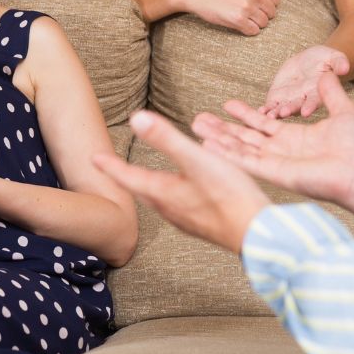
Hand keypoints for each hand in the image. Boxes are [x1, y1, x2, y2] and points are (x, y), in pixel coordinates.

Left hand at [93, 110, 269, 252]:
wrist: (258, 236)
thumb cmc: (229, 196)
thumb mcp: (197, 160)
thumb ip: (166, 139)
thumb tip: (135, 117)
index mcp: (163, 193)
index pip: (128, 177)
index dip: (111, 166)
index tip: (94, 158)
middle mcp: (169, 209)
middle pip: (141, 191)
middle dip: (127, 178)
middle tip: (114, 169)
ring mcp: (186, 220)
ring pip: (159, 201)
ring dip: (148, 187)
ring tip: (144, 180)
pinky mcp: (203, 225)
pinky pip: (177, 207)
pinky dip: (170, 195)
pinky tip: (182, 195)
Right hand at [174, 0, 280, 35]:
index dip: (268, 5)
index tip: (258, 6)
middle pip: (272, 12)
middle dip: (262, 15)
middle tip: (248, 14)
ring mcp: (247, 6)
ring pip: (264, 23)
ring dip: (255, 23)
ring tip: (242, 19)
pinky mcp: (238, 20)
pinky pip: (253, 31)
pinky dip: (248, 30)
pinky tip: (238, 24)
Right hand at [191, 71, 353, 214]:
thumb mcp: (343, 110)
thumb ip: (331, 93)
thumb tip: (328, 72)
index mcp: (295, 138)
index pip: (262, 125)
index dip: (245, 114)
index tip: (227, 103)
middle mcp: (281, 152)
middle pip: (244, 138)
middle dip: (221, 128)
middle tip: (199, 118)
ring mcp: (276, 163)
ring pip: (239, 149)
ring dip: (217, 139)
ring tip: (196, 128)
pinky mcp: (275, 173)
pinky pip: (246, 162)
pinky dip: (226, 154)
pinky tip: (207, 146)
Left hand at [262, 45, 349, 118]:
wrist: (309, 61)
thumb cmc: (325, 60)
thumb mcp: (333, 57)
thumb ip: (339, 63)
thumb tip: (345, 67)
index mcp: (318, 92)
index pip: (315, 101)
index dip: (310, 106)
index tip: (306, 111)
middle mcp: (304, 100)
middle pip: (297, 106)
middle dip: (290, 110)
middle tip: (283, 113)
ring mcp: (290, 100)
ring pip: (282, 108)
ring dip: (275, 112)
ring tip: (269, 115)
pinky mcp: (278, 97)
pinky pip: (271, 104)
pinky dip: (266, 108)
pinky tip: (259, 111)